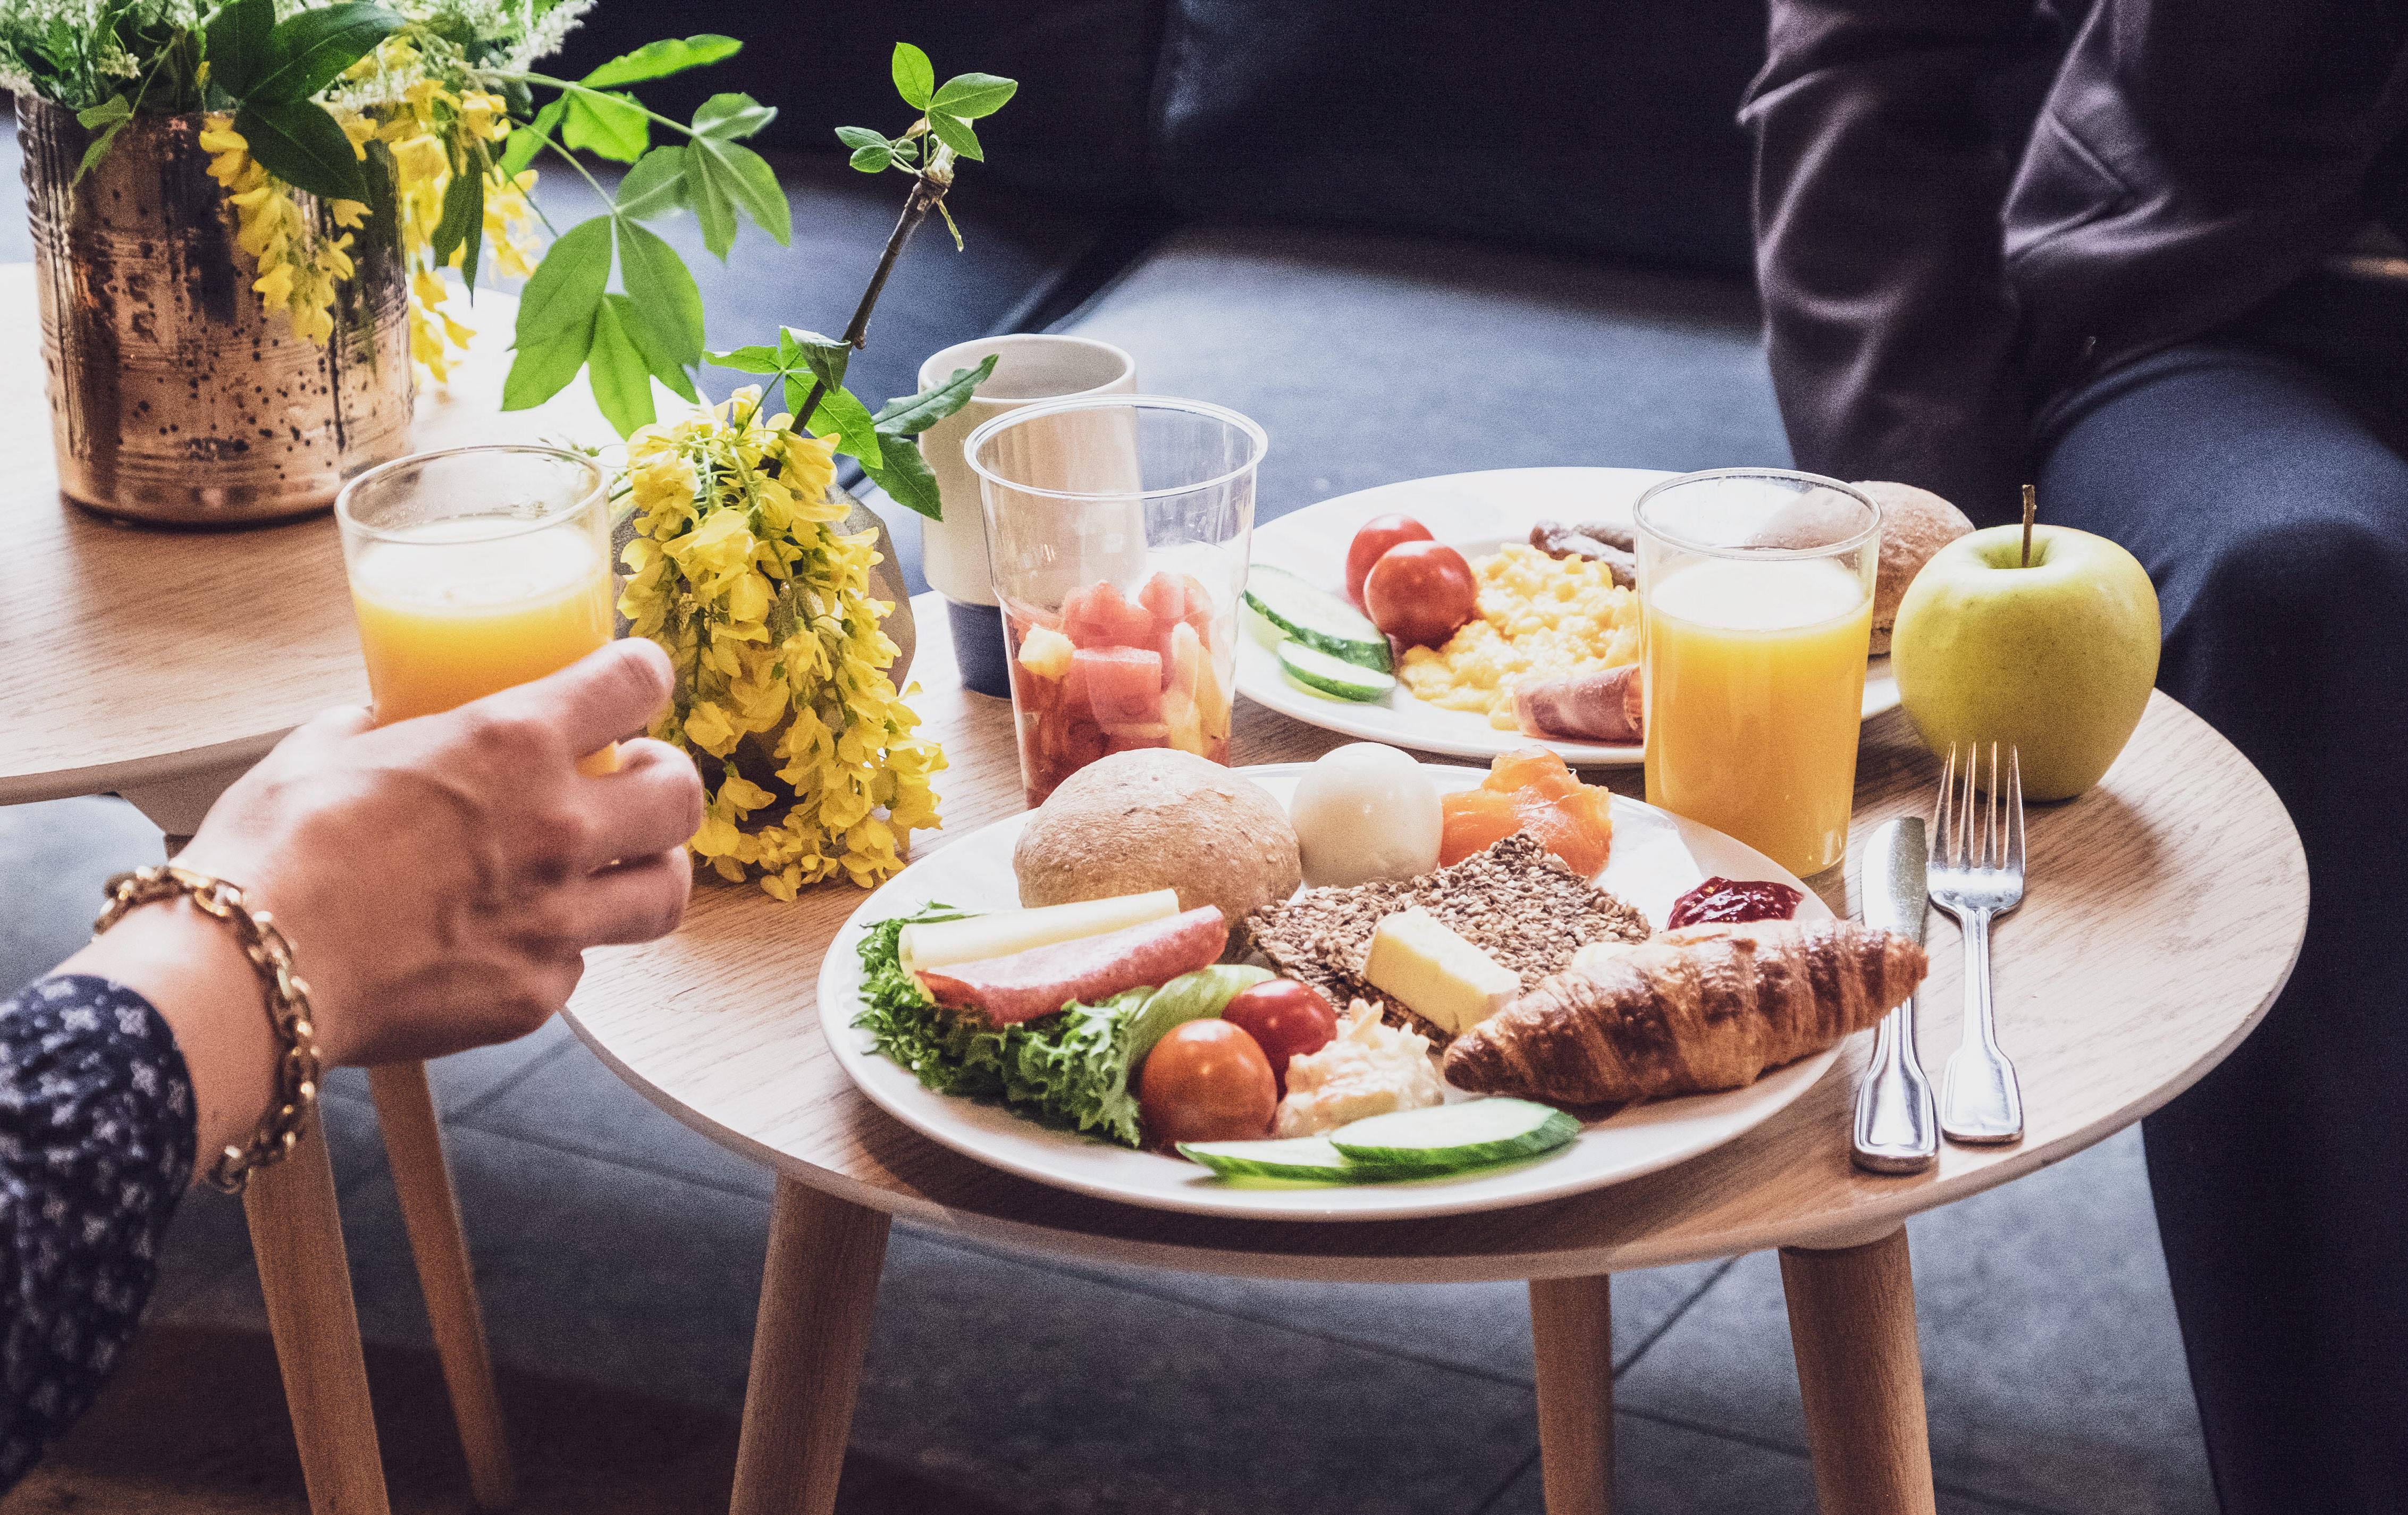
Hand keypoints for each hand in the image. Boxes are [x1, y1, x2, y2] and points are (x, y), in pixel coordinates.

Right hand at [170, 638, 702, 1066]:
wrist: (250, 973)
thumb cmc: (275, 851)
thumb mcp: (325, 747)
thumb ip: (382, 725)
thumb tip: (390, 722)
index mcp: (512, 742)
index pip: (638, 681)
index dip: (641, 677)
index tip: (631, 687)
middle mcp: (557, 828)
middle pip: (683, 796)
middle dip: (664, 782)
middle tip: (630, 783)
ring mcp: (556, 920)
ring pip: (667, 891)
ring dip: (648, 869)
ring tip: (614, 864)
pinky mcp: (534, 995)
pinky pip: (581, 964)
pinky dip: (559, 947)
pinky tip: (515, 938)